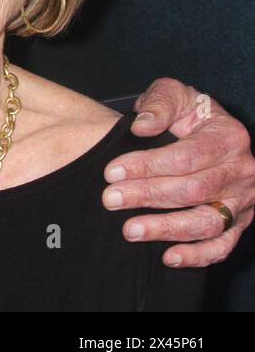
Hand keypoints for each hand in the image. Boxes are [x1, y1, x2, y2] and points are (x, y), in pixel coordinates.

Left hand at [102, 77, 254, 267]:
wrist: (210, 130)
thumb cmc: (188, 112)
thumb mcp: (174, 94)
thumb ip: (159, 104)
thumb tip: (142, 127)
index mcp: (228, 137)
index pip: (186, 157)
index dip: (147, 166)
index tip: (111, 172)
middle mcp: (242, 171)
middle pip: (193, 190)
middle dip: (147, 196)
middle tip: (110, 199)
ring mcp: (244, 200)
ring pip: (208, 222)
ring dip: (166, 229)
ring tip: (130, 229)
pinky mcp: (239, 222)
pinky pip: (223, 245)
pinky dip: (197, 255)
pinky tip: (168, 257)